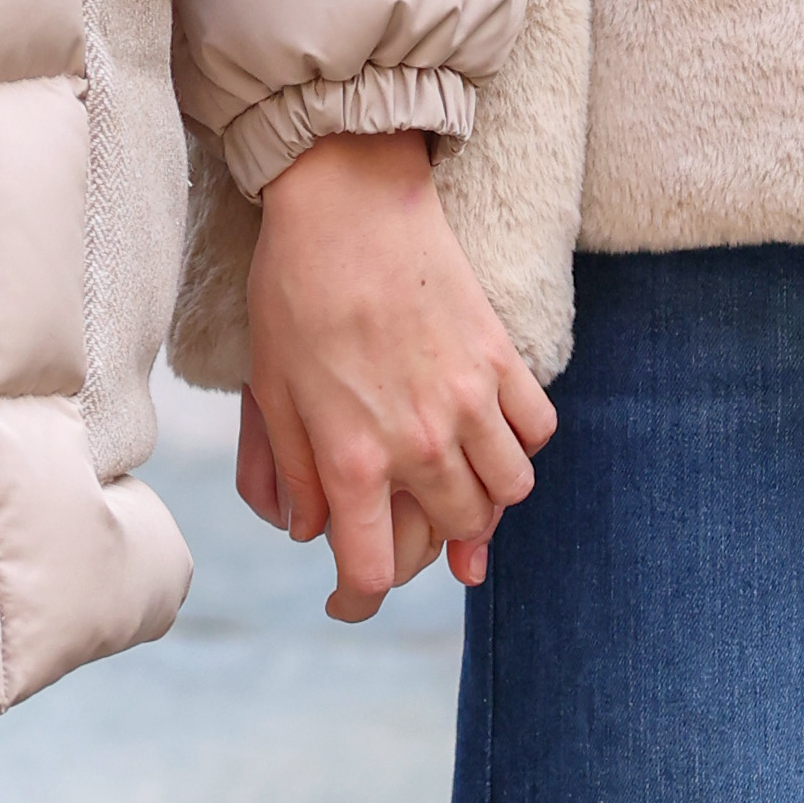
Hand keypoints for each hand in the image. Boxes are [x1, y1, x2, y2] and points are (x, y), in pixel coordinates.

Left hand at [240, 131, 556, 621]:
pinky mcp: (501, 358)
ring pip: (508, 494)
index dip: (357, 600)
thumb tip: (308, 531)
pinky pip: (536, 432)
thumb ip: (291, 472)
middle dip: (429, 547)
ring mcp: (470, 402)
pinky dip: (520, 448)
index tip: (349, 598)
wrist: (345, 202)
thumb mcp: (268, 390)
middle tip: (404, 529)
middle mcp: (420, 443)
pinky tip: (491, 438)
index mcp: (352, 458)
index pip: (373, 571)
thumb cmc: (292, 291)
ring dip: (485, 504)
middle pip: (453, 535)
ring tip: (458, 490)